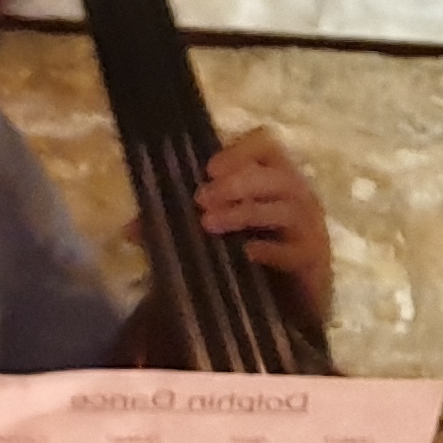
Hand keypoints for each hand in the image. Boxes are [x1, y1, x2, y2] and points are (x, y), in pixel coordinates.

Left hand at [193, 126, 334, 332]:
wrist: (289, 298)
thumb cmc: (251, 250)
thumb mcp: (212, 231)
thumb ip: (174, 226)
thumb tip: (129, 230)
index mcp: (271, 176)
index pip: (265, 144)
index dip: (240, 151)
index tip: (208, 169)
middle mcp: (295, 194)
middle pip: (276, 174)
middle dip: (236, 183)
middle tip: (200, 200)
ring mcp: (308, 225)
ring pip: (285, 207)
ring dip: (245, 211)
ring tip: (210, 225)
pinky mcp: (313, 258)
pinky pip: (295, 249)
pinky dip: (270, 249)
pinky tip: (246, 254)